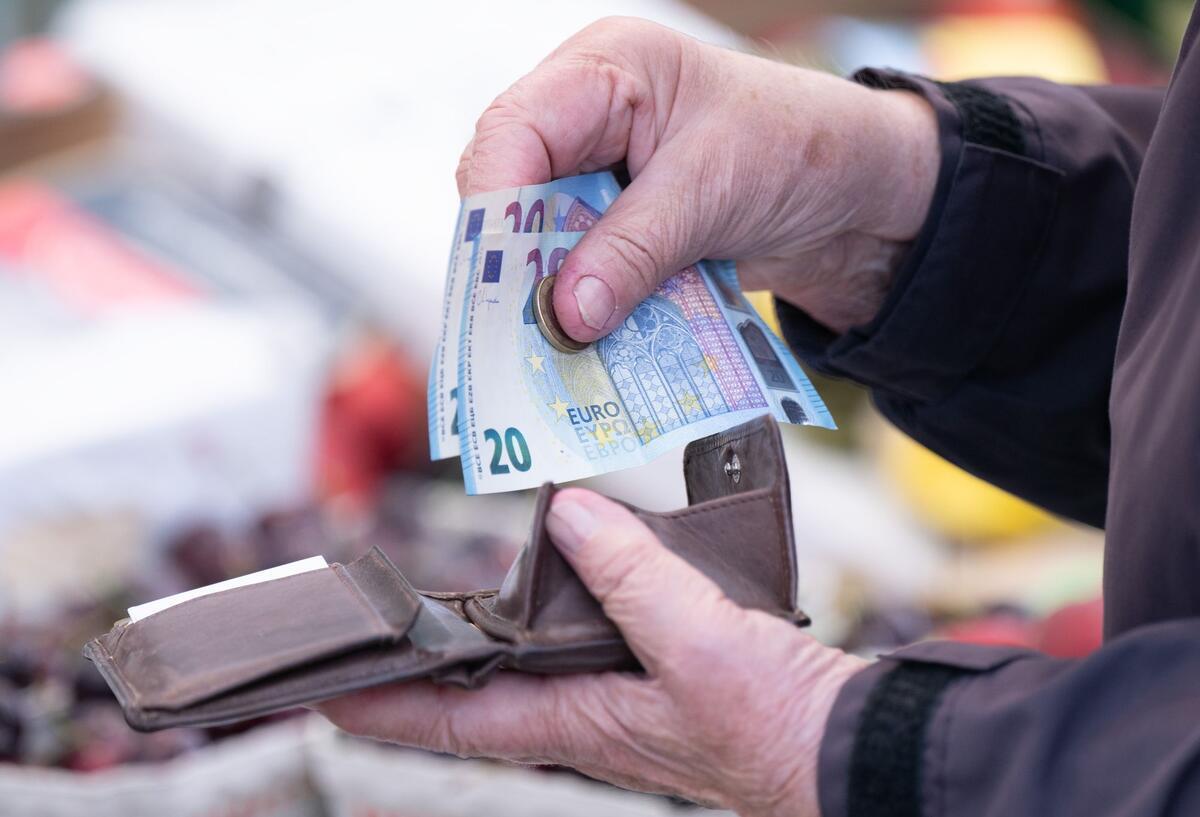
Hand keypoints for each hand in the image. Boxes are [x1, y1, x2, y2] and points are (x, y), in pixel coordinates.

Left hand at [317, 488, 866, 815]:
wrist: (847, 749)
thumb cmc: (774, 724)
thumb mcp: (695, 640)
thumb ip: (628, 574)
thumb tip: (565, 515)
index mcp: (578, 722)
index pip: (454, 720)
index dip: (384, 705)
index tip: (322, 686)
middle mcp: (587, 714)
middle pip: (482, 690)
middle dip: (423, 661)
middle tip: (373, 621)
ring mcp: (621, 696)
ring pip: (532, 661)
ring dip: (486, 629)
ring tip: (446, 591)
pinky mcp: (659, 673)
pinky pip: (585, 637)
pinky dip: (560, 602)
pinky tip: (569, 565)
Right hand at [456, 17, 938, 337]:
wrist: (853, 196)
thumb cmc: (796, 148)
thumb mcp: (713, 190)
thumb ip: (634, 249)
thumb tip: (566, 316)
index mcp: (604, 70)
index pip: (515, 130)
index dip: (496, 204)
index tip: (501, 278)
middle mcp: (585, 119)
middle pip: (509, 188)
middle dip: (512, 259)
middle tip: (515, 330)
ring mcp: (596, 177)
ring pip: (535, 237)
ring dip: (545, 291)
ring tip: (550, 346)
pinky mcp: (613, 227)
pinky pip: (575, 267)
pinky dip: (579, 304)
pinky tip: (583, 340)